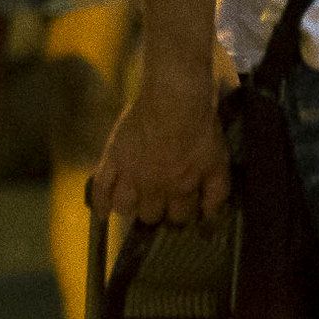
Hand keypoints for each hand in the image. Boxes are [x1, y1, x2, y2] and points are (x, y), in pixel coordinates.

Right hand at [88, 68, 231, 225]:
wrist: (176, 101)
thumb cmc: (200, 129)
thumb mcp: (218, 162)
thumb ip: (216, 191)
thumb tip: (209, 215)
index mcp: (181, 189)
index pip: (179, 216)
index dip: (181, 213)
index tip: (180, 208)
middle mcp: (154, 188)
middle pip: (150, 215)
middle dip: (155, 211)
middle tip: (156, 201)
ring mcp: (130, 174)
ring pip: (124, 207)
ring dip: (130, 207)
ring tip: (133, 201)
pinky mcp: (113, 159)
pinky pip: (101, 187)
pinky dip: (100, 203)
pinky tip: (102, 214)